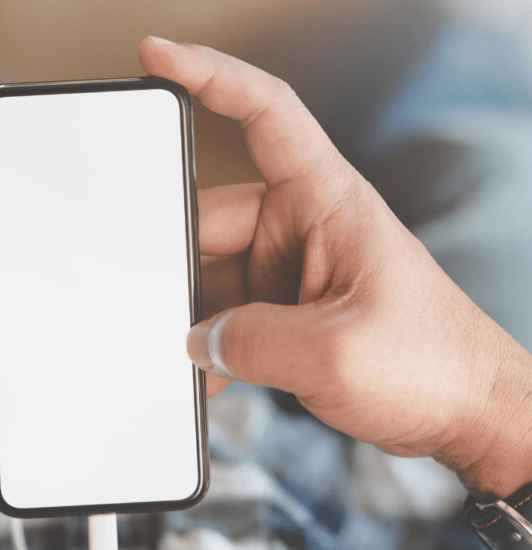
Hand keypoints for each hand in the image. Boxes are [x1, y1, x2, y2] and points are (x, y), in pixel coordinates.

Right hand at [139, 38, 531, 499]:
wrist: (467, 414)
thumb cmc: (434, 365)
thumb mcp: (337, 355)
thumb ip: (252, 343)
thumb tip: (196, 339)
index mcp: (327, 201)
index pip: (266, 112)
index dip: (209, 75)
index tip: (157, 58)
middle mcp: (303, 225)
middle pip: (212, 217)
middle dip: (181, 264)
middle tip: (157, 303)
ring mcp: (290, 267)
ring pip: (212, 273)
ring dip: (197, 316)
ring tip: (197, 357)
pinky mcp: (284, 307)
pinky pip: (227, 312)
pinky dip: (211, 344)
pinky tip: (210, 375)